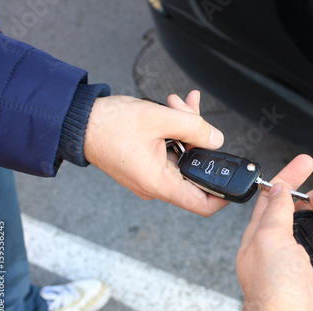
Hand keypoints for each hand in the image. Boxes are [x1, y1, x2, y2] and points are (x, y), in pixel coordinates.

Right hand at [84, 90, 229, 215]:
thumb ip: (194, 128)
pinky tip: (174, 108)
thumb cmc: (108, 124)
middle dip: (201, 141)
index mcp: (159, 183)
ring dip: (186, 129)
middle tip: (194, 116)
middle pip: (194, 171)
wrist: (76, 121)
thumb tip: (217, 140)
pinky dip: (175, 131)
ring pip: (183, 156)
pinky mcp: (145, 164)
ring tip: (178, 104)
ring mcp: (150, 174)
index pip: (202, 204)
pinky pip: (170, 151)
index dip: (223, 195)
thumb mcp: (159, 119)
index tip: (235, 181)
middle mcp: (155, 184)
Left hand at [236, 154, 312, 310]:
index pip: (275, 198)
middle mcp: (287, 248)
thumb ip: (275, 211)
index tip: (304, 162)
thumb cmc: (274, 291)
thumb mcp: (268, 239)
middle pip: (308, 212)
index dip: (289, 177)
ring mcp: (311, 263)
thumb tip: (277, 187)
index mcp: (263, 237)